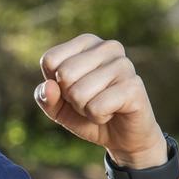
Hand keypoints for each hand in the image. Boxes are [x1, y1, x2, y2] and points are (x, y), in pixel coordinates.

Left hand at [37, 34, 165, 166]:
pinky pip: (96, 107)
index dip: (55, 84)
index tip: (74, 88)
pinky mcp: (134, 86)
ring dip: (84, 109)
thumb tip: (49, 86)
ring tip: (102, 106)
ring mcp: (124, 65)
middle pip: (64, 74)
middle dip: (71, 97)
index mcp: (87, 42)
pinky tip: (113, 112)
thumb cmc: (87, 113)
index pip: (50, 59)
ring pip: (78, 93)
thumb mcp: (56, 107)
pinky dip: (98, 117)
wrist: (122, 136)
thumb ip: (44, 96)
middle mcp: (108, 47)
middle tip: (89, 100)